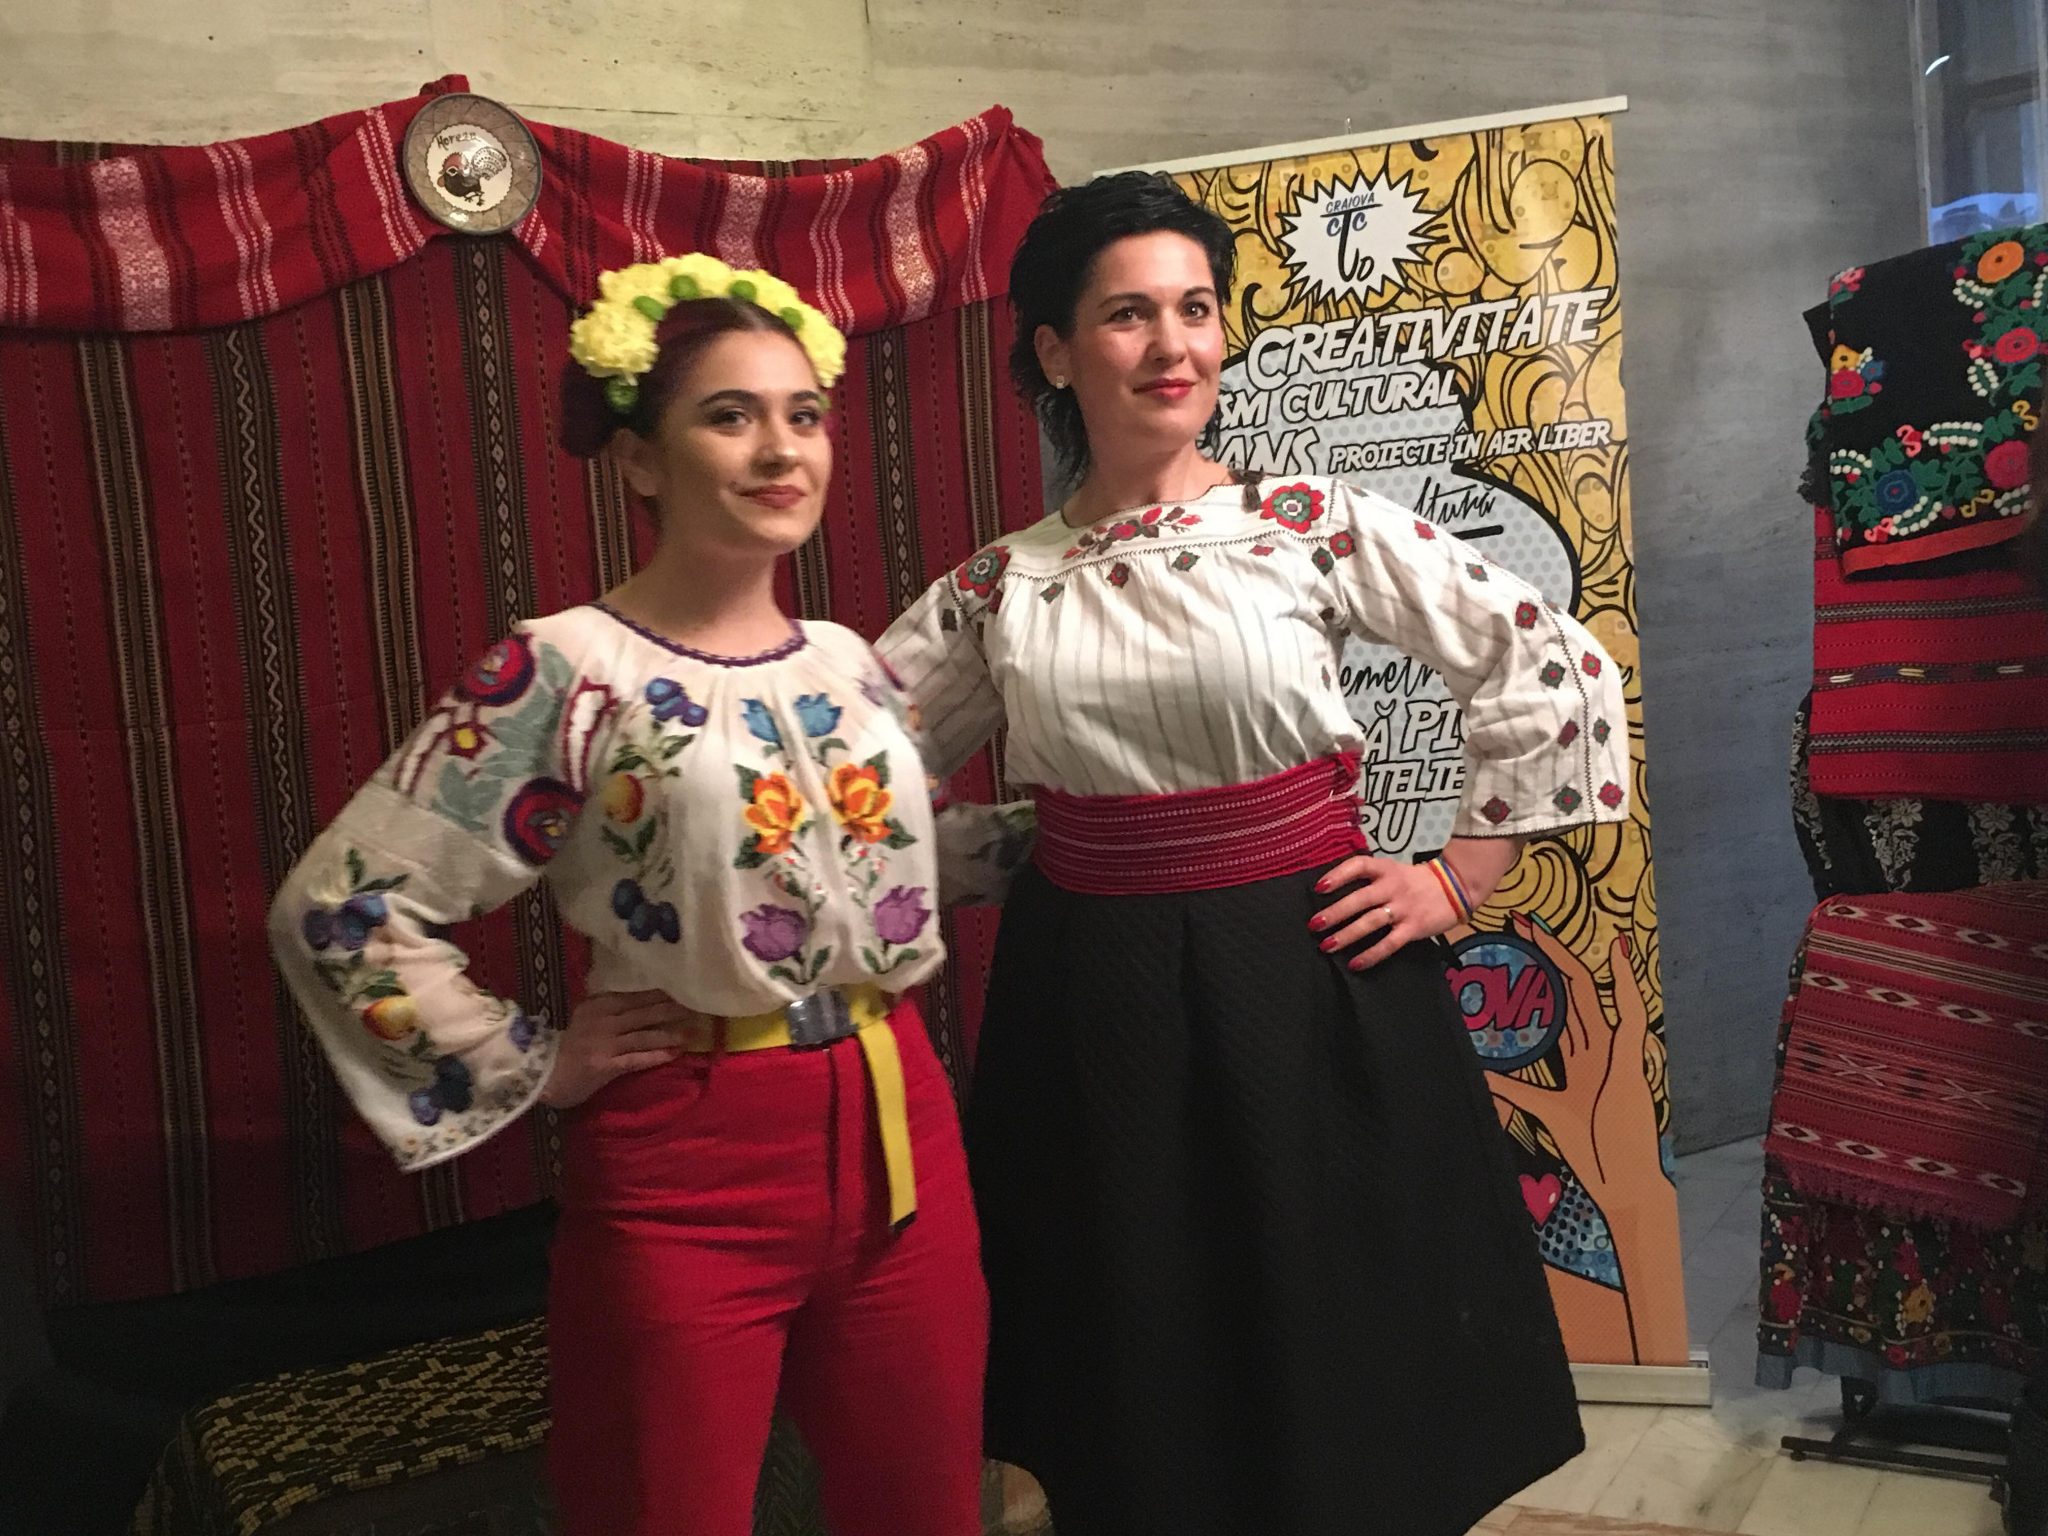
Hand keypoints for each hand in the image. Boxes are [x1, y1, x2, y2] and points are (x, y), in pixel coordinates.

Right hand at [540, 989, 692, 1108]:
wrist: (542, 1073)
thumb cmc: (565, 1046)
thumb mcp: (585, 1016)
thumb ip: (608, 1007)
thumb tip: (640, 999)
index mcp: (598, 1005)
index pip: (635, 996)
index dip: (660, 994)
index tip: (683, 991)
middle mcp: (604, 1020)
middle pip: (645, 1012)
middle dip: (672, 1010)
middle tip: (696, 1007)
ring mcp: (606, 1043)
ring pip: (645, 1035)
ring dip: (671, 1033)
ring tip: (693, 1030)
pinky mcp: (607, 1065)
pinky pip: (638, 1058)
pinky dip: (658, 1055)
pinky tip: (676, 1053)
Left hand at [1309, 854, 1459, 970]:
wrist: (1455, 888)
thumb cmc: (1414, 881)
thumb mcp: (1392, 870)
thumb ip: (1368, 878)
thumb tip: (1331, 889)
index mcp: (1385, 869)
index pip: (1358, 866)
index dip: (1338, 875)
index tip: (1319, 888)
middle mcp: (1392, 887)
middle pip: (1360, 899)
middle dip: (1335, 912)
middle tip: (1314, 924)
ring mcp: (1403, 908)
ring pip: (1370, 922)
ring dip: (1346, 935)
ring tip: (1327, 946)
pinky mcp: (1413, 928)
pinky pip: (1389, 944)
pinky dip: (1371, 955)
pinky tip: (1355, 964)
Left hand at [1483, 916, 1655, 1197]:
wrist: (1621, 1178)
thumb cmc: (1590, 1146)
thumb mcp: (1544, 1110)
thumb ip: (1514, 1091)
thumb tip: (1481, 1078)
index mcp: (1582, 1057)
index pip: (1558, 1005)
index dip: (1538, 975)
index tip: (1515, 946)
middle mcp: (1599, 1047)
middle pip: (1570, 990)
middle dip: (1547, 956)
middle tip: (1520, 922)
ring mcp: (1616, 1050)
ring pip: (1591, 993)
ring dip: (1569, 960)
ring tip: (1547, 930)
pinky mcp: (1631, 1059)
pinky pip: (1630, 1013)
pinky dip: (1626, 983)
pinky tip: (1617, 954)